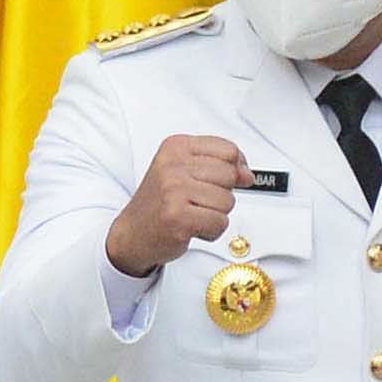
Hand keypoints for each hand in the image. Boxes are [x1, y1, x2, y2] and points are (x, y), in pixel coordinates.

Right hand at [105, 132, 254, 279]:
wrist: (132, 233)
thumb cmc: (161, 202)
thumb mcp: (185, 171)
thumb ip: (219, 166)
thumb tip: (249, 175)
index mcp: (175, 147)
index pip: (228, 150)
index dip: (234, 168)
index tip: (219, 180)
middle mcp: (172, 166)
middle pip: (230, 175)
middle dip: (221, 193)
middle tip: (196, 200)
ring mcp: (173, 191)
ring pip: (228, 201)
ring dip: (215, 214)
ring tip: (192, 214)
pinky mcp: (178, 217)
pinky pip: (220, 223)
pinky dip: (211, 231)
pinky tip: (191, 228)